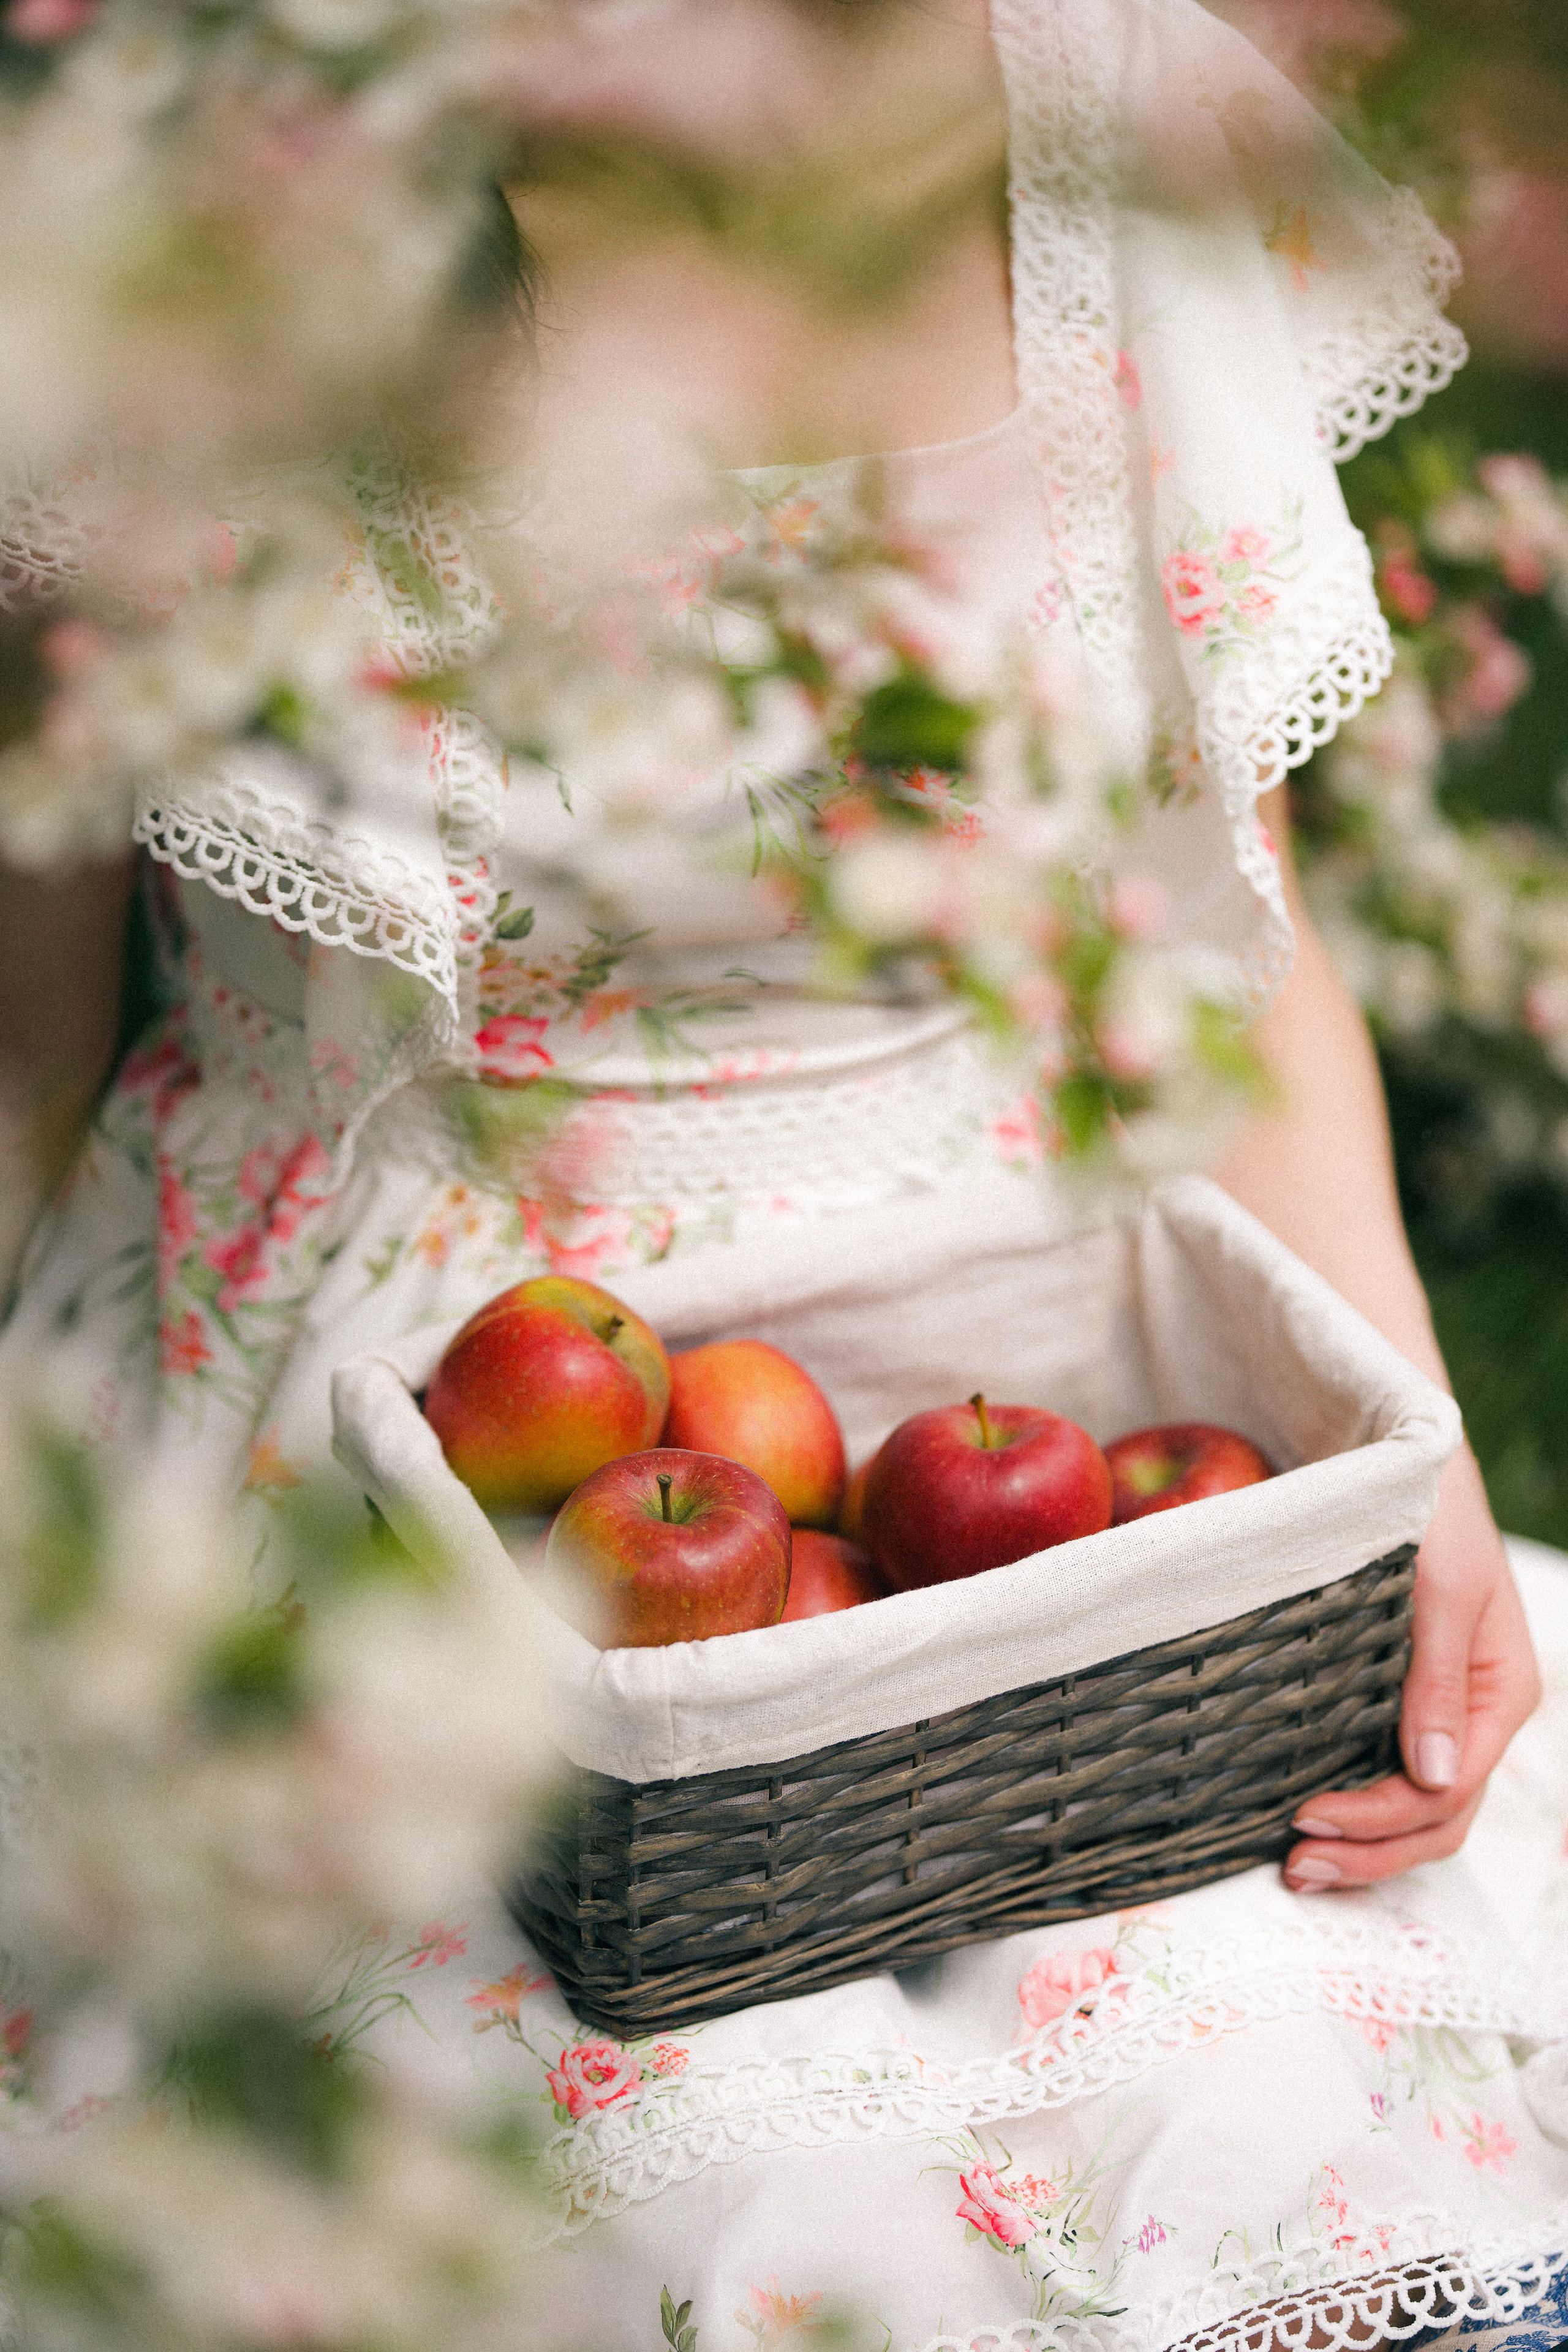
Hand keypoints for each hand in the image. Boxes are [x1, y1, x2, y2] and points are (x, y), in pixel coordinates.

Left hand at [1282, 1444, 1541, 1891]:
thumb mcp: (1443, 1586)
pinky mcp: (1402, 1697)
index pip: (1448, 1791)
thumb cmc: (1430, 1509)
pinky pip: (1390, 1771)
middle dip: (1371, 1852)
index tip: (1307, 1817)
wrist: (1408, 1459)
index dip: (1381, 1818)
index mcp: (1500, 1692)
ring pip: (1416, 1807)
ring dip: (1363, 1845)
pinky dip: (1357, 1804)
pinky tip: (1307, 1813)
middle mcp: (1475, 1713)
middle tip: (1295, 1868)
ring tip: (1295, 1863)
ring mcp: (1442, 1711)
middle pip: (1436, 1817)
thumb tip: (1434, 1773)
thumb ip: (1440, 1677)